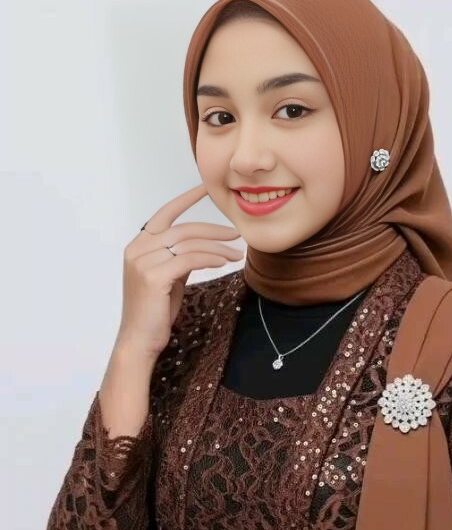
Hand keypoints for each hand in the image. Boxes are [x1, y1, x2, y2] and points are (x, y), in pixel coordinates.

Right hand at [118, 183, 244, 358]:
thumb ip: (179, 258)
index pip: (165, 214)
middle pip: (183, 228)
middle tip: (236, 232)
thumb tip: (201, 246)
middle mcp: (137, 249)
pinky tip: (224, 262)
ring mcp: (143, 262)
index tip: (206, 189)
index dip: (186, 200)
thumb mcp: (169, 278)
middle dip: (213, 228)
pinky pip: (189, 259)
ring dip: (217, 246)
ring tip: (236, 253)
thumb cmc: (155, 312)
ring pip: (188, 243)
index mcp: (139, 246)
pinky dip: (210, 258)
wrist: (140, 341)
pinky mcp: (152, 276)